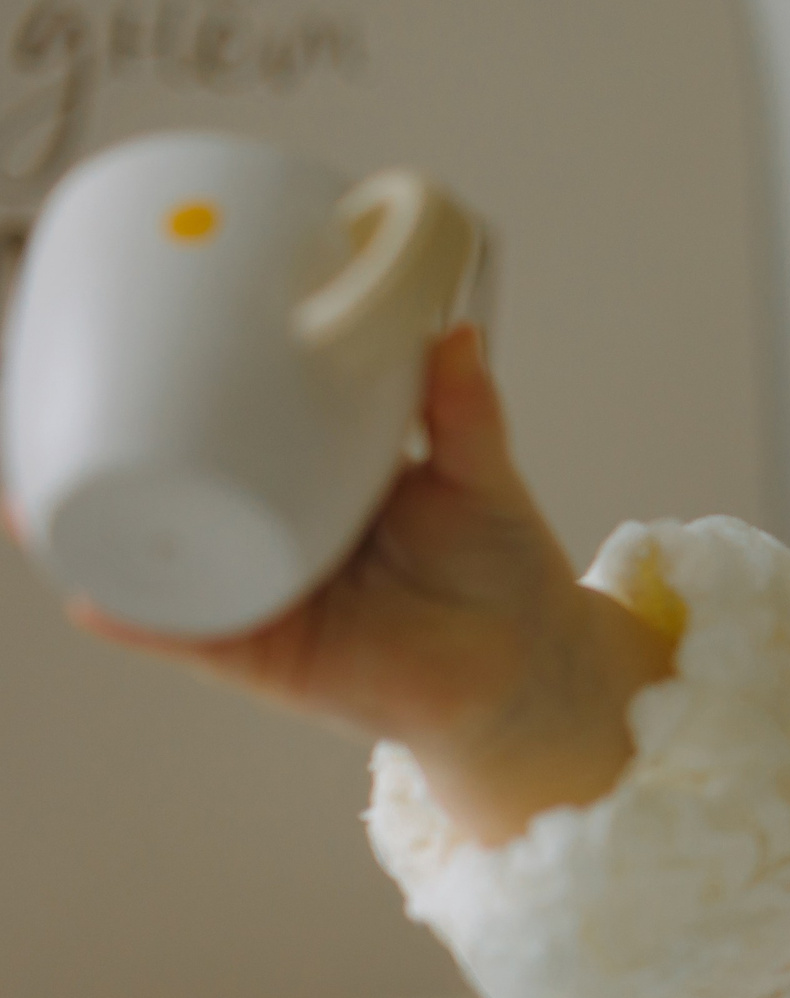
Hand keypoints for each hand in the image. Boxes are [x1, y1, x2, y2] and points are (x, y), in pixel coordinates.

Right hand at [23, 324, 673, 843]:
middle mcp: (271, 539)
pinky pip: (192, 639)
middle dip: (102, 464)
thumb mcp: (477, 473)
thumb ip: (462, 410)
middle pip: (172, 496)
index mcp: (309, 486)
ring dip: (94, 539)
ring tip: (35, 500)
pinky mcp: (270, 657)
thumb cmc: (501, 567)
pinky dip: (142, 621)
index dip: (175, 403)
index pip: (229, 436)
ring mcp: (264, 598)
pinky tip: (94, 597)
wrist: (532, 664)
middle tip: (45, 414)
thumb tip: (454, 333)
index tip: (120, 353)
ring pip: (161, 567)